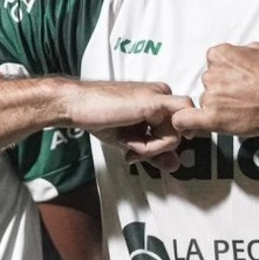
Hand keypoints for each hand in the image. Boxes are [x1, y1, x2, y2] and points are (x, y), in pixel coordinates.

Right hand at [65, 80, 193, 170]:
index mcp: (159, 98)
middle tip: (131, 150)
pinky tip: (128, 142)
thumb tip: (176, 165)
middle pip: (180, 132)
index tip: (137, 149)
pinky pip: (170, 136)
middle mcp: (163, 94)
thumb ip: (156, 152)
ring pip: (178, 136)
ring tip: (127, 143)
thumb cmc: (99, 117)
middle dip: (157, 148)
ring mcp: (161, 97)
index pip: (177, 128)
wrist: (78, 104)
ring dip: (152, 148)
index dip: (160, 144)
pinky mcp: (156, 103)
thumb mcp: (132, 140)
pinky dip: (151, 147)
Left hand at [172, 42, 258, 136]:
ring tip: (240, 109)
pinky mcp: (212, 118)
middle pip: (208, 82)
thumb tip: (235, 55)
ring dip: (217, 106)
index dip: (223, 72)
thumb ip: (239, 51)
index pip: (212, 62)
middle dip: (221, 89)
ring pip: (205, 101)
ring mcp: (211, 96)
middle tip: (240, 97)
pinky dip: (185, 123)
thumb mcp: (258, 50)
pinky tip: (190, 126)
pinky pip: (185, 120)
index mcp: (220, 54)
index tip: (232, 80)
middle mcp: (212, 73)